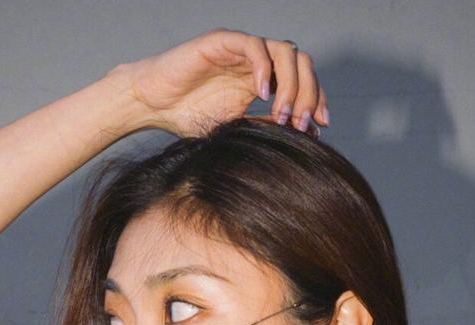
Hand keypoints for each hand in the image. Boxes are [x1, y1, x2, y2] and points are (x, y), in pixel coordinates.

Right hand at [116, 28, 328, 137]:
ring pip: (284, 52)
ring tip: (283, 113)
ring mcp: (241, 50)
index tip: (322, 125)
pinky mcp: (223, 42)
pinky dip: (265, 68)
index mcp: (262, 80)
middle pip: (301, 63)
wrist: (153, 107)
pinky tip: (263, 94)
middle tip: (301, 124)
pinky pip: (254, 46)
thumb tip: (303, 132)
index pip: (303, 80)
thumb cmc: (187, 118)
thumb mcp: (236, 129)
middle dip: (309, 94)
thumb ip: (265, 125)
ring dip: (291, 83)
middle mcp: (256, 62)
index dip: (317, 99)